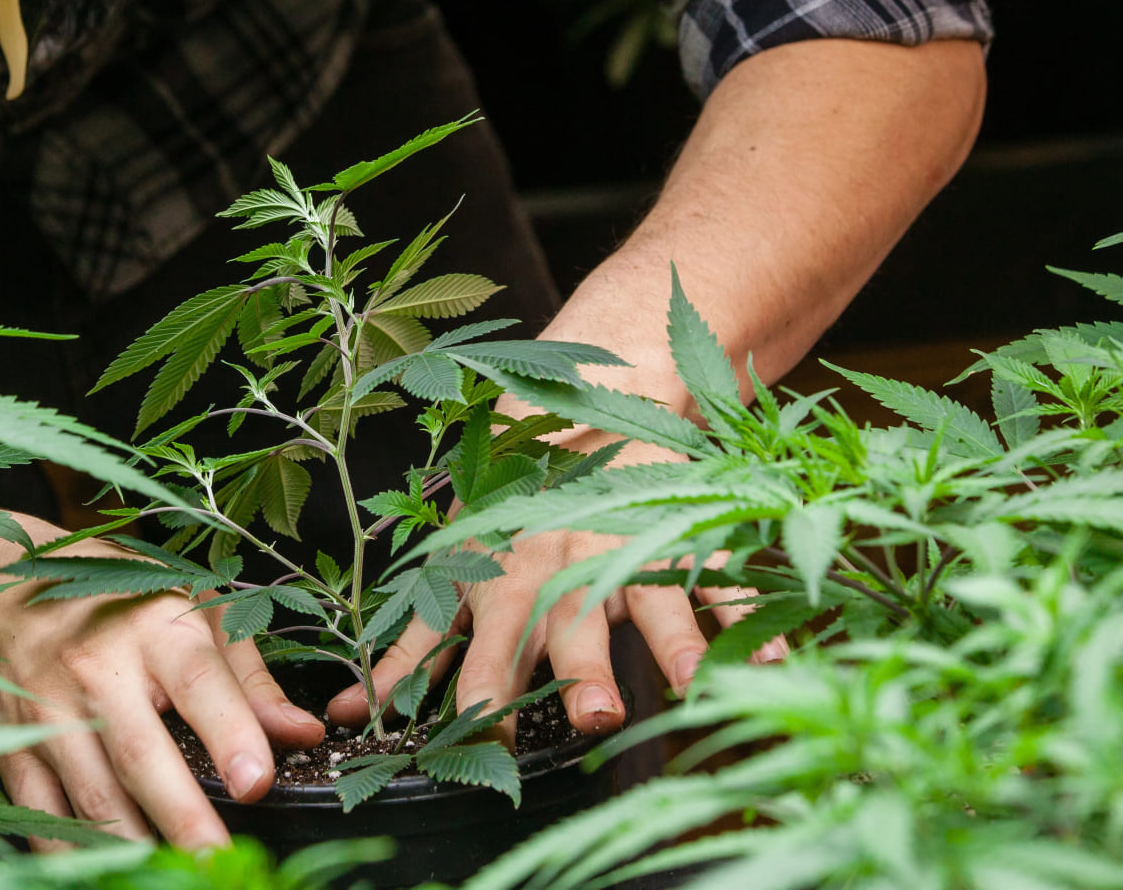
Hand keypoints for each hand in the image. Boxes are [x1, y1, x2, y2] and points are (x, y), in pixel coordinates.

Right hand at [0, 533, 325, 849]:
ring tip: (172, 880)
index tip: (258, 783)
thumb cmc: (118, 602)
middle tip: (219, 863)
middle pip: (141, 754)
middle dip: (182, 816)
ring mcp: (48, 711)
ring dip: (134, 846)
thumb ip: (249, 678)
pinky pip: (42, 813)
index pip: (199, 682)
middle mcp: (98, 670)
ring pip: (92, 794)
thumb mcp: (193, 611)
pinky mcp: (13, 747)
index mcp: (155, 627)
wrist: (1, 591)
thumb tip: (304, 735)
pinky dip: (72, 853)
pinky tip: (109, 874)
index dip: (230, 733)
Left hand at [327, 530, 785, 744]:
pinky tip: (775, 653)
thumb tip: (347, 716)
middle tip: (592, 715)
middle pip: (572, 617)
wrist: (590, 390)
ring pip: (650, 591)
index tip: (480, 732)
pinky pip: (720, 572)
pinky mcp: (680, 525)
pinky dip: (747, 611)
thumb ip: (414, 647)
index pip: (488, 637)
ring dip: (673, 640)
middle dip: (580, 666)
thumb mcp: (455, 568)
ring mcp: (626, 540)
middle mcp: (564, 560)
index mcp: (504, 574)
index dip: (482, 685)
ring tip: (695, 683)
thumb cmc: (509, 501)